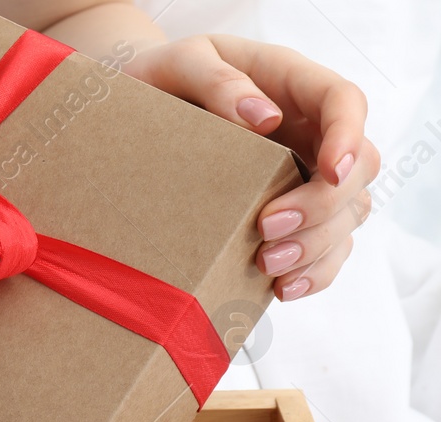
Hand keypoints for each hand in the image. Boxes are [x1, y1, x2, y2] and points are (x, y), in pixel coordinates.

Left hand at [124, 34, 375, 299]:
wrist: (133, 119)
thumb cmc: (161, 80)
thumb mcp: (179, 65)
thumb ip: (217, 80)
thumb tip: (262, 117)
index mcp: (292, 87)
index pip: (345, 103)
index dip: (349, 139)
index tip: (330, 171)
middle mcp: (311, 133)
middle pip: (356, 169)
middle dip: (323, 206)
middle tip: (267, 228)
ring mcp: (304, 176)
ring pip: (347, 215)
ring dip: (317, 247)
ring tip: (269, 265)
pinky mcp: (289, 216)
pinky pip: (324, 249)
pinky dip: (313, 272)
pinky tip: (282, 288)